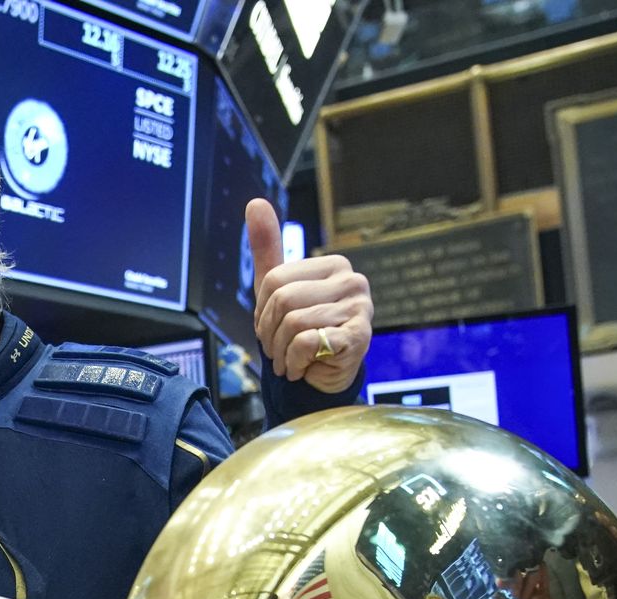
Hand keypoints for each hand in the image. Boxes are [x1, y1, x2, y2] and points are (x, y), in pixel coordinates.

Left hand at [248, 199, 371, 393]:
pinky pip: (305, 342)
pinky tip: (304, 367)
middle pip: (283, 300)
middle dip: (270, 333)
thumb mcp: (277, 289)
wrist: (322, 378)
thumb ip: (268, 247)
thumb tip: (255, 202)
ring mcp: (361, 308)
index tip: (272, 327)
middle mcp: (352, 280)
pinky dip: (294, 362)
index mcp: (332, 265)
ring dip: (281, 351)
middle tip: (279, 348)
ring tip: (291, 359)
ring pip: (293, 323)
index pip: (274, 280)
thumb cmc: (300, 331)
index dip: (262, 311)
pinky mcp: (360, 336)